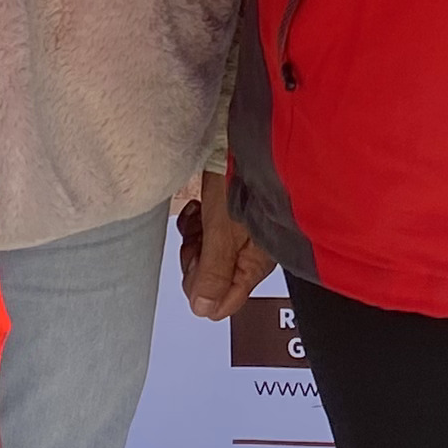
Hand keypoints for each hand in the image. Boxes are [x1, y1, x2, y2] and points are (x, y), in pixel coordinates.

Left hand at [177, 171, 268, 320]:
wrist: (250, 139)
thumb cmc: (242, 180)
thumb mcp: (222, 231)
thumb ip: (213, 272)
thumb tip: (203, 309)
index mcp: (253, 265)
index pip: (223, 304)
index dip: (200, 288)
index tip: (197, 262)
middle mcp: (249, 255)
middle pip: (209, 280)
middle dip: (195, 259)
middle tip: (198, 235)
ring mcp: (240, 235)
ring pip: (204, 255)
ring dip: (195, 236)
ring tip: (200, 213)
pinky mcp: (231, 216)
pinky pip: (206, 232)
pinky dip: (197, 220)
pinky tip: (200, 204)